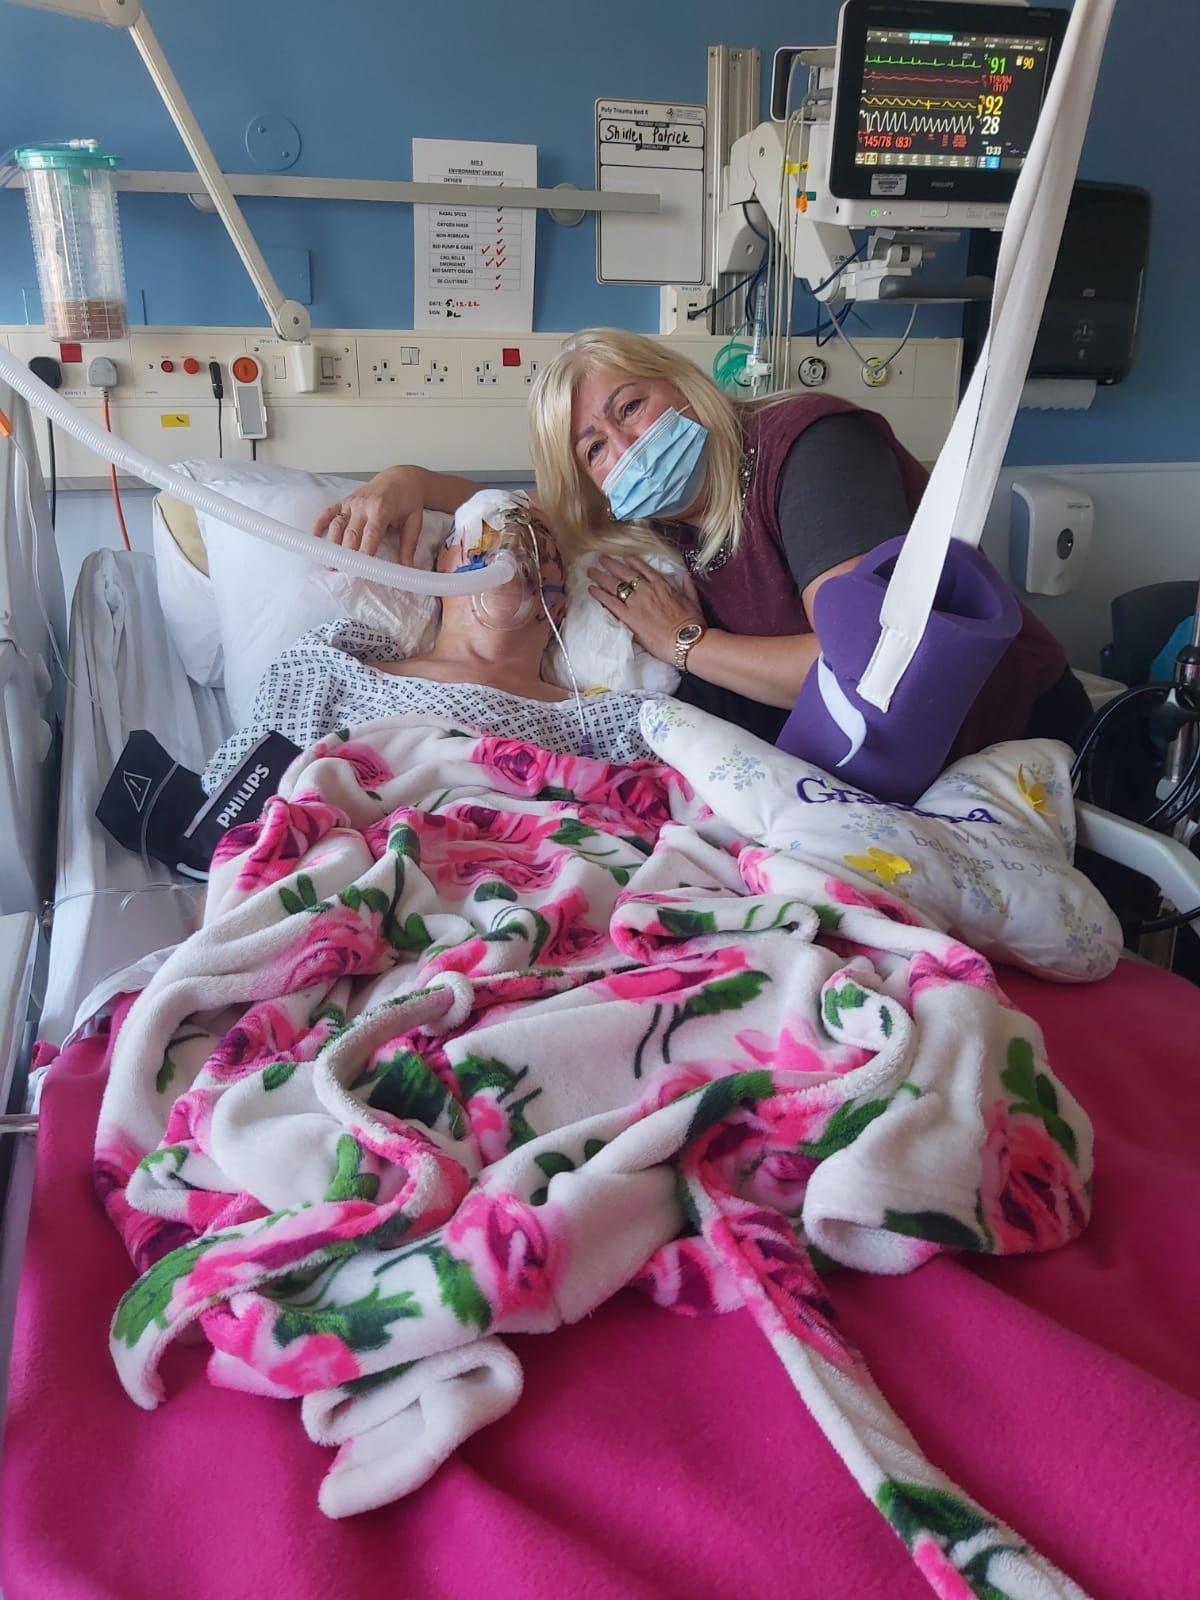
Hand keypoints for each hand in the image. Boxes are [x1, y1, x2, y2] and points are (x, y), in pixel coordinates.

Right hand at [312, 465, 424, 561]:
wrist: (400, 478)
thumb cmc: (407, 500)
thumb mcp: (414, 521)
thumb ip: (408, 545)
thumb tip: (407, 567)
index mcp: (381, 509)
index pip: (370, 535)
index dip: (364, 553)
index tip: (361, 570)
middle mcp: (363, 505)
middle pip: (351, 533)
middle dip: (346, 554)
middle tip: (343, 573)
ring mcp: (351, 502)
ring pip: (337, 525)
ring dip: (332, 545)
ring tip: (329, 563)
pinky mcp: (344, 501)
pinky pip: (328, 512)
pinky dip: (319, 523)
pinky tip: (314, 537)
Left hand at [588, 554, 703, 662]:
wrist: (687, 639)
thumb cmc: (693, 623)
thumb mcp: (693, 600)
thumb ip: (688, 586)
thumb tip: (685, 574)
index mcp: (662, 585)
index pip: (643, 568)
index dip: (631, 562)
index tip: (623, 557)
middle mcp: (647, 589)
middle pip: (625, 573)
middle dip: (611, 564)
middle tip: (600, 558)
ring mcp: (637, 602)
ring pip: (614, 584)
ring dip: (601, 576)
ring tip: (590, 570)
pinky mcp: (629, 617)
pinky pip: (610, 602)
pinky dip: (599, 594)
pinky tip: (591, 589)